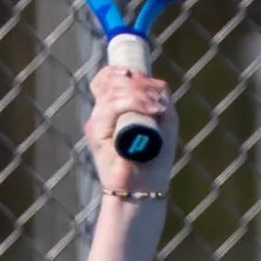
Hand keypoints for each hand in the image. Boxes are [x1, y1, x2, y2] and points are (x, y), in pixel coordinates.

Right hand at [85, 61, 176, 198]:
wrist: (143, 189)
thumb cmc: (154, 158)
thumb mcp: (164, 122)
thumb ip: (160, 98)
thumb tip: (152, 80)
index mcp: (113, 108)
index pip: (107, 77)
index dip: (122, 71)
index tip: (141, 78)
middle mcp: (101, 112)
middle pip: (113, 79)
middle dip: (139, 84)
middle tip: (158, 102)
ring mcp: (97, 121)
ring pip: (115, 90)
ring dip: (141, 94)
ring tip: (157, 109)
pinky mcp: (96, 132)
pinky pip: (113, 106)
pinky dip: (135, 103)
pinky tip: (152, 110)